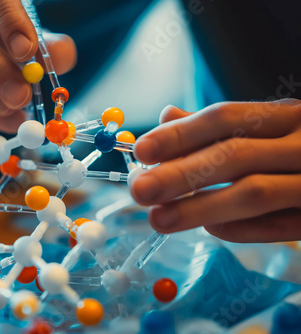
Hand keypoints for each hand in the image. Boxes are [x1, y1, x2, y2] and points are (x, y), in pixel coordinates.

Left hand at [131, 99, 300, 242]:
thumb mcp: (270, 128)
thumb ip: (219, 126)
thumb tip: (166, 117)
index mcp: (285, 117)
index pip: (224, 117)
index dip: (180, 134)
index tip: (141, 149)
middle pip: (233, 155)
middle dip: (181, 173)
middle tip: (139, 190)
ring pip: (254, 192)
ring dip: (201, 207)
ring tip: (158, 218)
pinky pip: (280, 226)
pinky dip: (242, 230)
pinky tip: (212, 231)